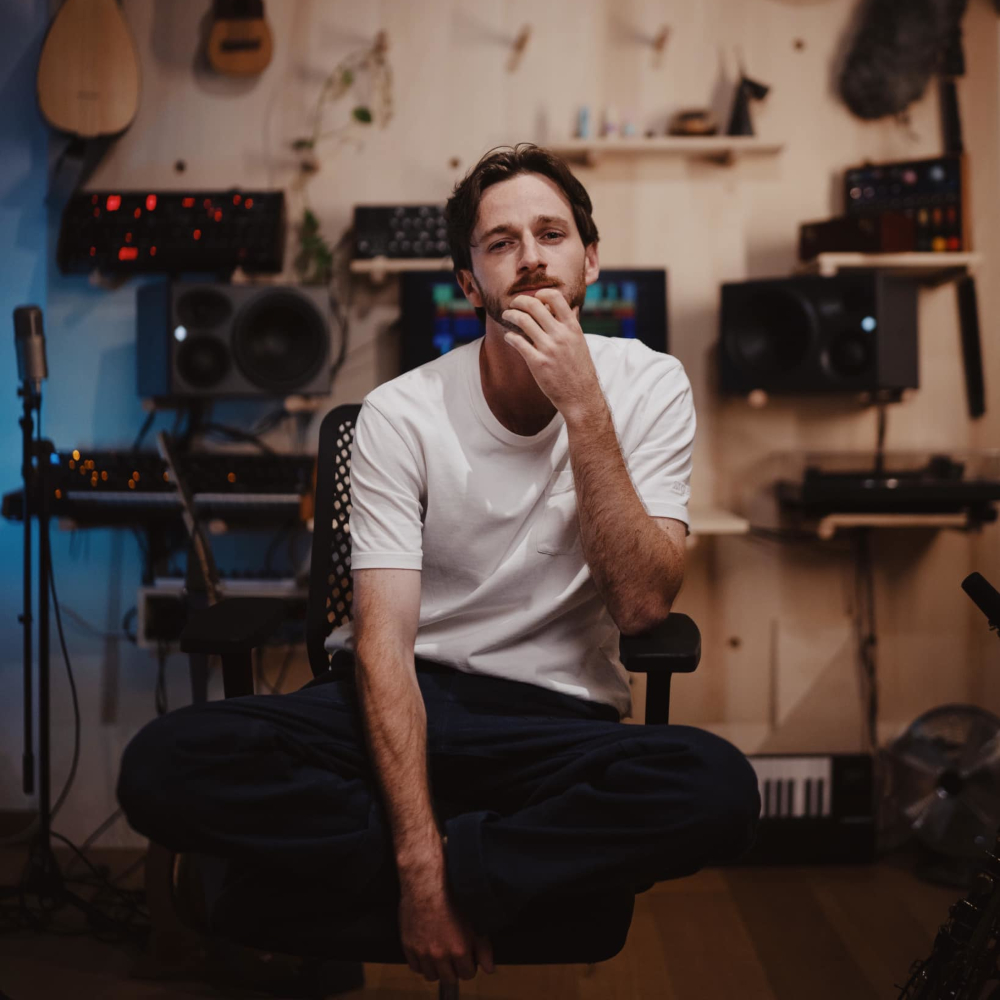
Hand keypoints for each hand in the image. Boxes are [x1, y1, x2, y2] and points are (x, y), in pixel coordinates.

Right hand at [398, 875, 494, 984]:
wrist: (426, 885)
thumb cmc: (451, 897)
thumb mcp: (474, 921)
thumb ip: (483, 948)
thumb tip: (489, 968)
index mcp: (458, 950)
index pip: (468, 975)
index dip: (469, 966)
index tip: (467, 957)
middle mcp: (440, 955)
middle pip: (449, 979)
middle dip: (454, 969)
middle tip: (454, 955)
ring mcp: (422, 952)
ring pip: (431, 975)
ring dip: (437, 968)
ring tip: (440, 953)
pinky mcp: (408, 947)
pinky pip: (415, 967)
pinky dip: (421, 963)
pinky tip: (427, 951)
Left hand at [501, 287, 602, 423]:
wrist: (581, 395)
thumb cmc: (579, 368)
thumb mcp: (580, 342)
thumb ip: (571, 324)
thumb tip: (567, 308)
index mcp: (572, 327)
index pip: (555, 297)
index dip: (541, 293)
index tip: (534, 297)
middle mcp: (560, 335)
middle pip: (534, 305)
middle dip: (519, 301)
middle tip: (513, 304)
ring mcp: (548, 348)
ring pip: (522, 320)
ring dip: (510, 315)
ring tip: (506, 316)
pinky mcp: (537, 362)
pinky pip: (517, 341)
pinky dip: (510, 336)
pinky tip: (509, 337)